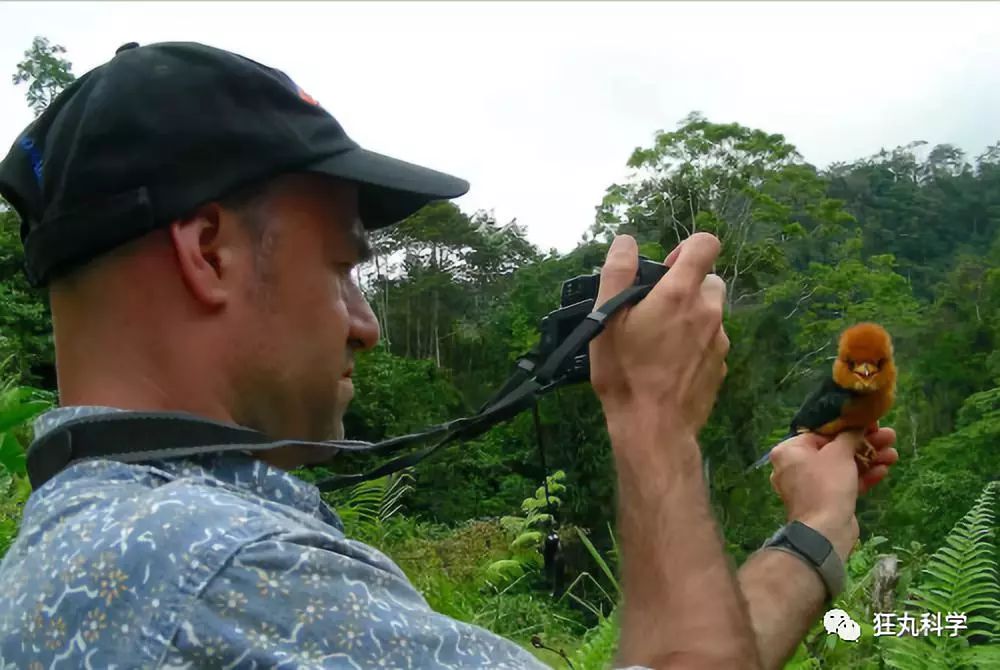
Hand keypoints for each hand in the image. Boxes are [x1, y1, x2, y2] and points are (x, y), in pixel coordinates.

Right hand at [589, 233, 728, 439]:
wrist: (653, 428)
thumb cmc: (624, 372)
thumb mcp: (606, 319)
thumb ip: (616, 273)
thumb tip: (626, 241)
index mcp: (680, 293)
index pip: (705, 245)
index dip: (687, 248)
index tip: (665, 269)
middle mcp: (708, 312)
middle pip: (709, 280)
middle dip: (686, 287)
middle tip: (654, 311)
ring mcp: (719, 341)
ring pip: (710, 313)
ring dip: (690, 317)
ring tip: (658, 343)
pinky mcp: (721, 367)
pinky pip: (710, 342)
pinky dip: (694, 345)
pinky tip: (669, 366)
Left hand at [768, 427, 898, 558]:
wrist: (825, 531)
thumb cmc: (827, 483)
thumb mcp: (839, 453)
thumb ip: (849, 435)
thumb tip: (857, 425)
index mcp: (789, 451)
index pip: (820, 432)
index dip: (848, 427)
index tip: (869, 424)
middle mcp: (795, 467)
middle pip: (835, 449)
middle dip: (864, 444)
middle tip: (889, 437)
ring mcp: (810, 486)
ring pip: (842, 467)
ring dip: (869, 459)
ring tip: (894, 454)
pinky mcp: (825, 501)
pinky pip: (844, 483)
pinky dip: (862, 477)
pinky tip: (885, 470)